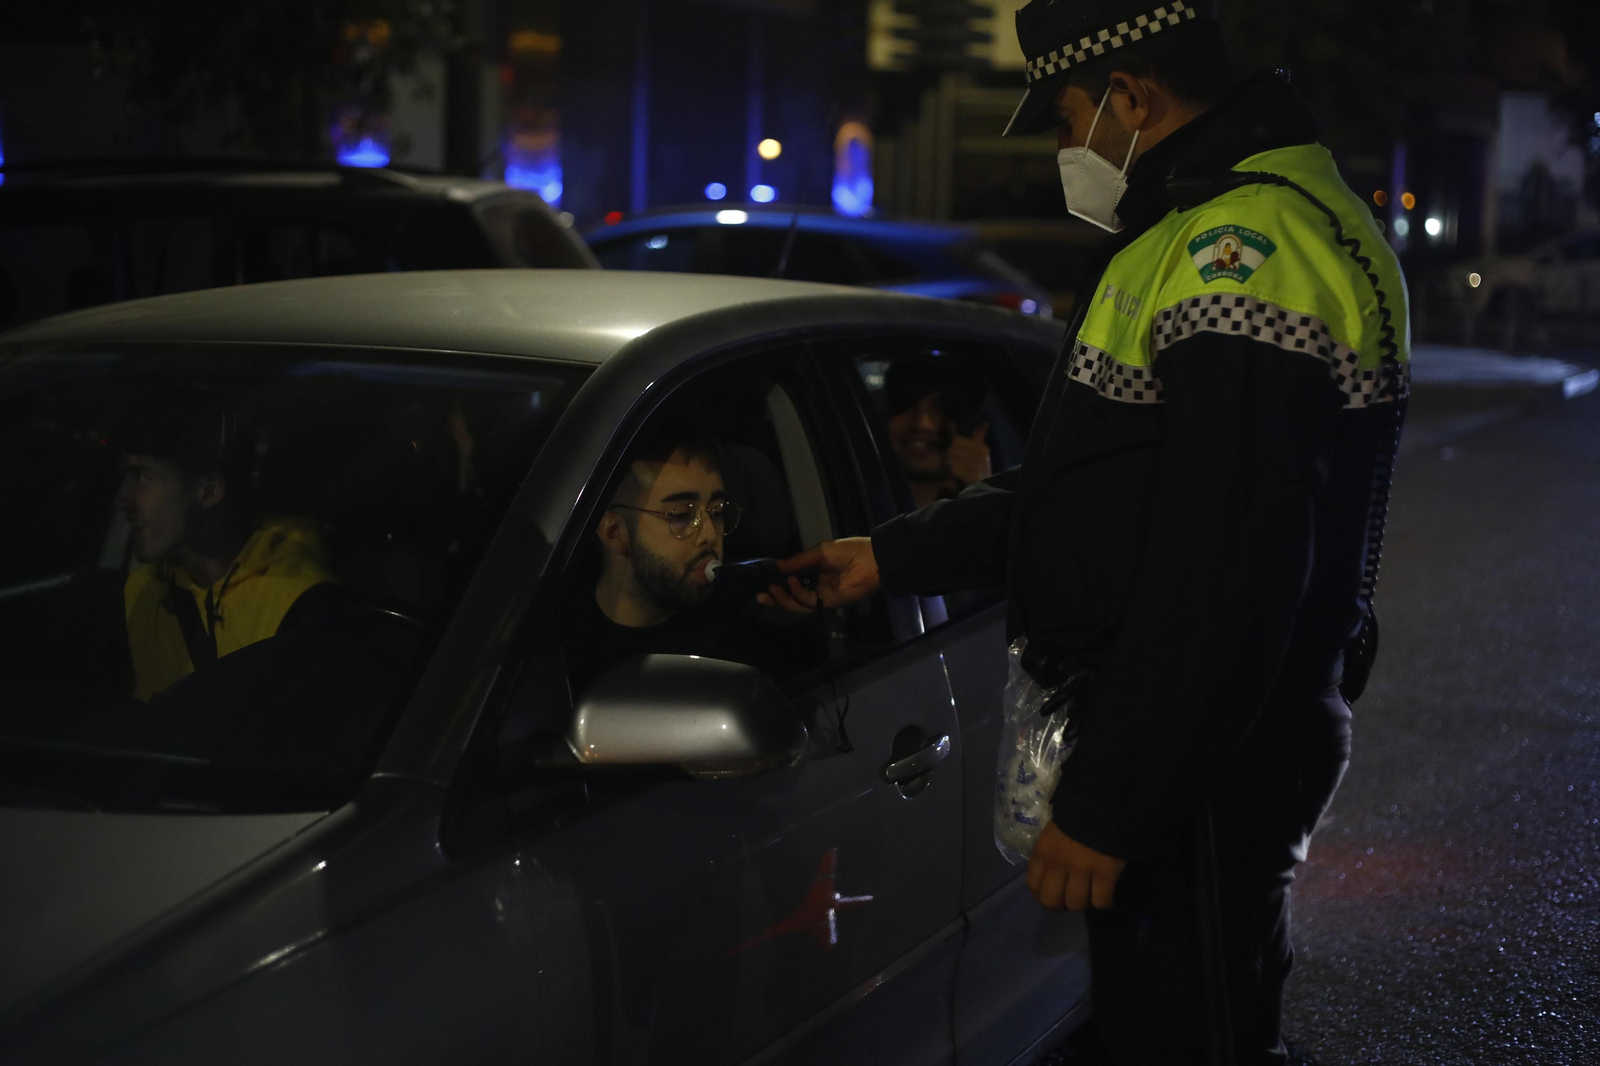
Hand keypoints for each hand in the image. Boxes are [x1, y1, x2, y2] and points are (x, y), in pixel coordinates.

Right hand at [756, 536, 880, 613]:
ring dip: (784, 598)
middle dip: (777, 598)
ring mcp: (822, 596)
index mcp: (815, 573)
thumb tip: (778, 566)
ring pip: (798, 604)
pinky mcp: (829, 602)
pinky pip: (809, 602)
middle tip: (763, 594)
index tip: (764, 581)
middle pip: (793, 598)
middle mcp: (817, 586)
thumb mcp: (820, 551)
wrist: (871, 559)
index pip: (793, 583)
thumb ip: (799, 561)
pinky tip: (792, 583)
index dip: (779, 584)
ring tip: (773, 589)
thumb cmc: (848, 551)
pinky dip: (797, 594)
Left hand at [946, 422, 990, 488]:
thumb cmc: (977, 467)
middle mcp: (983, 456)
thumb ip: (979, 436)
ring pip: (954, 460)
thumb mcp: (979, 451)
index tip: (955, 453)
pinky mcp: (974, 477)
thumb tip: (985, 423)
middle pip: (953, 449)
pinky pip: (956, 470)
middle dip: (950, 456)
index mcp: (983, 448)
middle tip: (951, 461)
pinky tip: (955, 474)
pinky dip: (953, 472)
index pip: (956, 441)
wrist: (982, 488)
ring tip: (953, 468)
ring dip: (950, 465)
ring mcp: (979, 467)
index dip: (953, 447)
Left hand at [1027, 821, 1126, 911]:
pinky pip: (1101, 901)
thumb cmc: (1078, 815)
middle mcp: (1058, 863)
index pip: (1033, 885)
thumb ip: (1050, 854)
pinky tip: (1106, 895)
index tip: (1053, 898)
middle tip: (1071, 900)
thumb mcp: (1054, 832)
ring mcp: (1081, 870)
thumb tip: (1053, 877)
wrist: (1105, 802)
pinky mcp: (1105, 873)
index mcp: (1042, 851)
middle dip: (1061, 906)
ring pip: (1076, 904)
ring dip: (1083, 903)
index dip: (1042, 897)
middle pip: (1052, 901)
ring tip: (1090, 895)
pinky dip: (1104, 902)